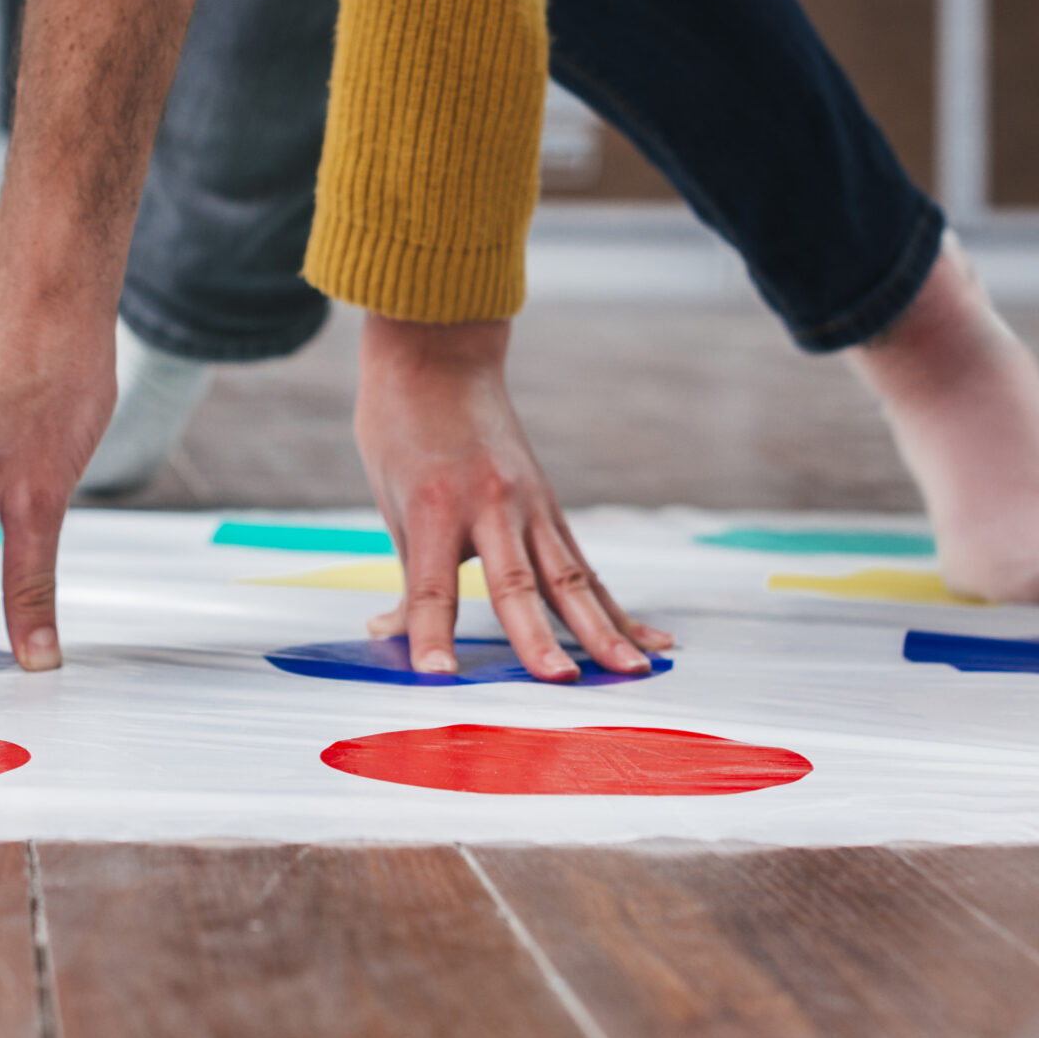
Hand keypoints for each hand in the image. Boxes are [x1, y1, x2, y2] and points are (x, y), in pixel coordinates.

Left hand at [354, 314, 669, 680]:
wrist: (440, 355)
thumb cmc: (400, 425)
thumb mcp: (388, 499)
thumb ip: (406, 576)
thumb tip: (387, 634)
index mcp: (435, 506)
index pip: (433, 584)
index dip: (432, 631)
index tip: (436, 675)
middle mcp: (490, 505)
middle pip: (516, 584)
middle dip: (538, 637)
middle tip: (561, 682)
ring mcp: (530, 505)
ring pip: (569, 577)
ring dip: (601, 629)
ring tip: (632, 670)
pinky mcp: (552, 509)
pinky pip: (586, 566)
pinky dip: (616, 607)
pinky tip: (651, 639)